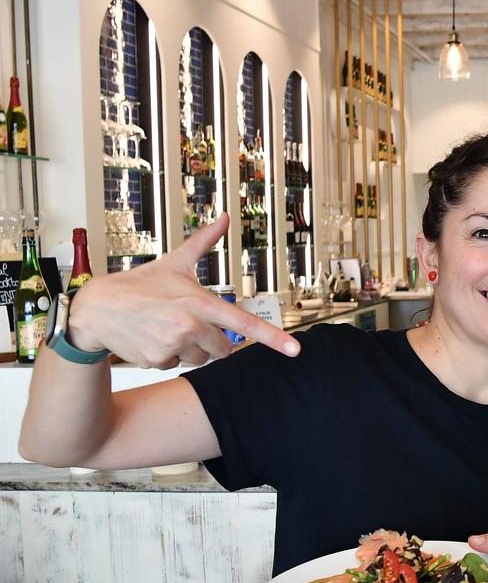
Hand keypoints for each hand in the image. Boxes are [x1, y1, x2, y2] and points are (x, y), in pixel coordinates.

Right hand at [69, 213, 299, 368]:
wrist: (97, 308)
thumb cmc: (139, 285)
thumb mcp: (175, 263)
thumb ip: (204, 243)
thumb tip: (224, 217)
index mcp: (200, 302)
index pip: (244, 322)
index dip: (273, 337)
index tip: (295, 350)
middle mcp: (190, 325)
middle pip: (223, 350)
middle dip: (212, 342)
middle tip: (188, 324)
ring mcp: (173, 345)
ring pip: (201, 360)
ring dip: (190, 350)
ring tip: (166, 329)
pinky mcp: (157, 360)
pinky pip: (176, 365)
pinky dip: (168, 356)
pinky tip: (152, 339)